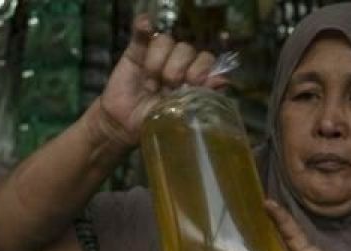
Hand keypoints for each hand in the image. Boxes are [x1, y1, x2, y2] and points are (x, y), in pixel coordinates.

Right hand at [90, 14, 230, 147]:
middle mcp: (179, 63)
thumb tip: (223, 80)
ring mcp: (158, 55)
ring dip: (158, 61)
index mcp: (194, 78)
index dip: (201, 69)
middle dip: (178, 68)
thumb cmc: (159, 122)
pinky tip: (145, 25)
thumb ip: (203, 96)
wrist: (127, 125)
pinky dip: (143, 26)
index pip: (206, 60)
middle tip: (167, 86)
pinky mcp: (136, 51)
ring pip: (166, 41)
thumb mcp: (183, 114)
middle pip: (187, 49)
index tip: (192, 83)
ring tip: (150, 82)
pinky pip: (141, 32)